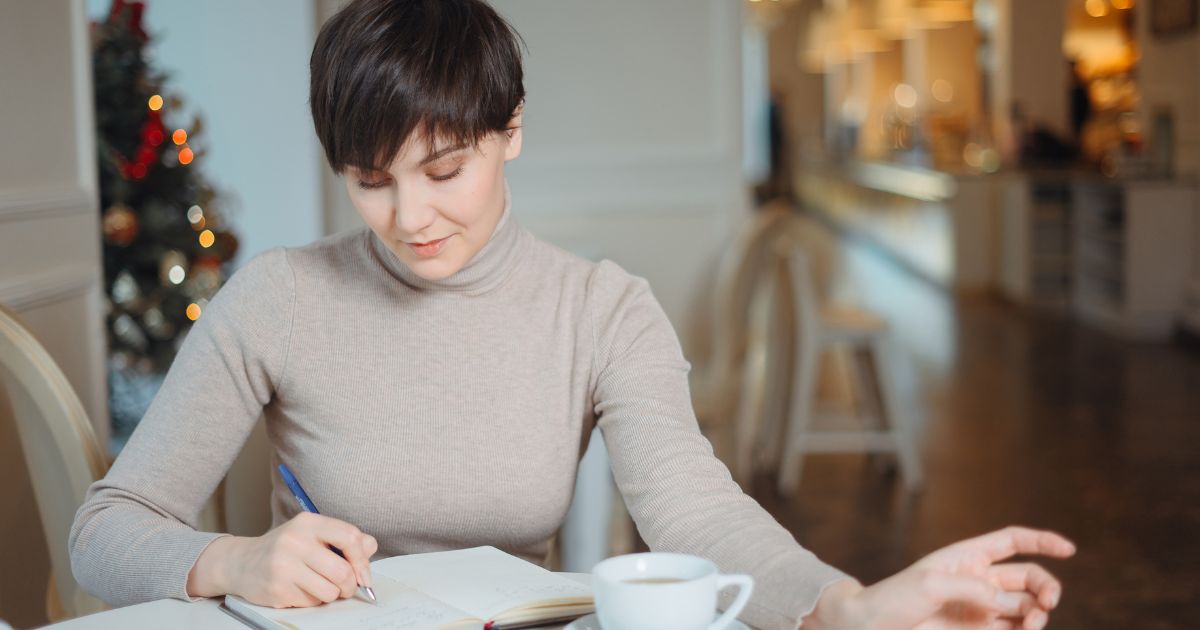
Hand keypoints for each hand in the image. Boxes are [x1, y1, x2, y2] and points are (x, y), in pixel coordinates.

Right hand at [187, 512, 378, 607]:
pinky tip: (300, 590)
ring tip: (318, 586)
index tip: (365, 574)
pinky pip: (311, 603)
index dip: (363, 560)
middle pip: (343, 571)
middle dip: (350, 585)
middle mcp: (295, 541)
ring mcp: (283, 565)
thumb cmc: (285, 549)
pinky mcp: (277, 589)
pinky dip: (312, 601)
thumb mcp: (312, 535)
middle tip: (347, 587)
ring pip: (330, 592)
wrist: (241, 563)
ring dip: (331, 595)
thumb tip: (371, 547)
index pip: (350, 537)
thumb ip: (343, 539)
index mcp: (308, 522)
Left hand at [803, 526, 1075, 629]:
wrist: (872, 626)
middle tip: (1046, 604)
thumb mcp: (932, 584)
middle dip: (1046, 588)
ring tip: (1030, 624)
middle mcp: (979, 581)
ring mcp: (981, 608)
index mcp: (967, 556)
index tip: (1069, 550)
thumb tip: (1011, 602)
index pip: (1012, 542)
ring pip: (1026, 608)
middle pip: (1029, 578)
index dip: (1042, 541)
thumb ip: (974, 589)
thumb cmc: (895, 597)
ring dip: (1037, 615)